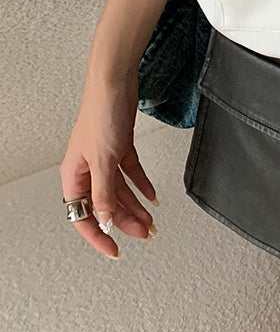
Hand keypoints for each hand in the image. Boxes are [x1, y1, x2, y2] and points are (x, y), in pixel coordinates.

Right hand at [59, 73, 157, 258]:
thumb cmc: (101, 113)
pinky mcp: (120, 146)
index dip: (99, 235)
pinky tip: (152, 196)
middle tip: (145, 234)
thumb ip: (104, 193)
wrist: (115, 82)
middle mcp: (88, 168)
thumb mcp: (103, 160)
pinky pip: (130, 172)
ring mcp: (104, 157)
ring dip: (136, 206)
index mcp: (74, 175)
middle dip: (124, 221)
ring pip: (120, 190)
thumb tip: (104, 221)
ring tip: (151, 221)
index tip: (114, 250)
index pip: (84, 215)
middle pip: (106, 204)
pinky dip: (142, 184)